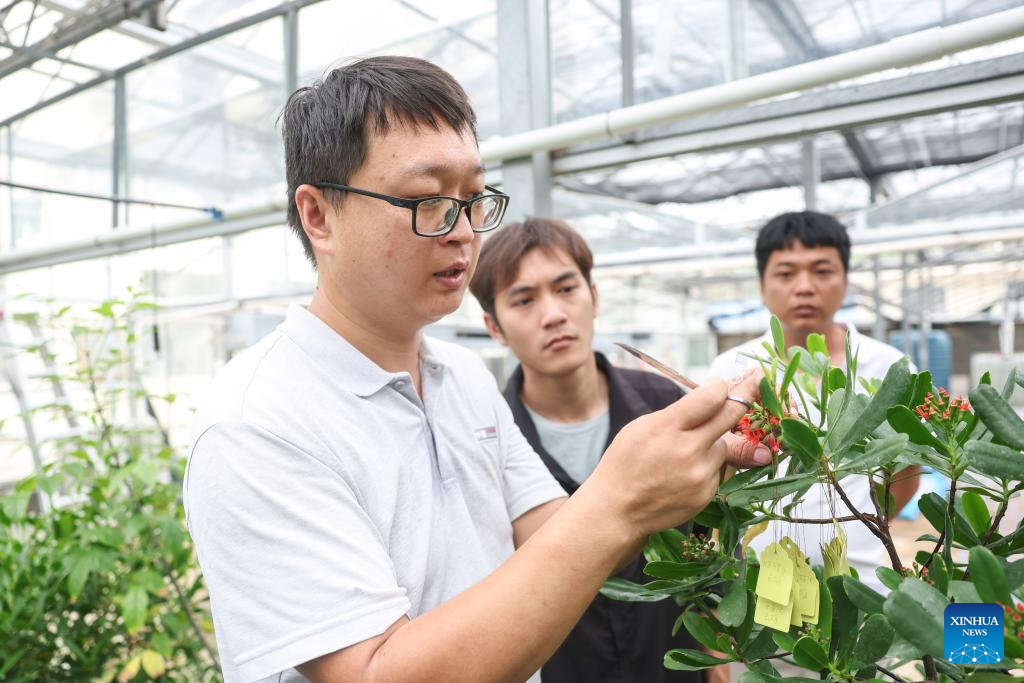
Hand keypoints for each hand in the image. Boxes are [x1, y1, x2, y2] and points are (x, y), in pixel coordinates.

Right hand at [583, 372, 760, 539]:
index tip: (724, 384)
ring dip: (712, 443)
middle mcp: (688, 450)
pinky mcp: (707, 494)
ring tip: (684, 454)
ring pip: (724, 446)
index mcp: (667, 427)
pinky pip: (718, 470)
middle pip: (731, 416)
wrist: (618, 509)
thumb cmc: (626, 462)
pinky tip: (683, 474)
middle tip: (755, 383)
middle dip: (746, 396)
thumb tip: (712, 398)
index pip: (711, 397)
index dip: (722, 386)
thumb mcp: (642, 427)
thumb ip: (678, 413)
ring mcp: (700, 475)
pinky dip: (707, 467)